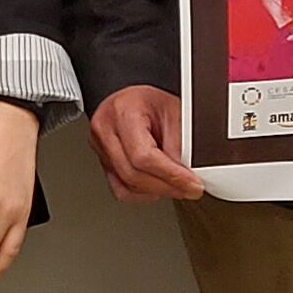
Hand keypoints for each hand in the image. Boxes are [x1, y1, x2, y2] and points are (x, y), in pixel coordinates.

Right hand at [89, 83, 200, 204]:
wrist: (132, 100)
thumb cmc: (150, 101)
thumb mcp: (173, 112)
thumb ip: (179, 144)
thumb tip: (188, 175)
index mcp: (123, 113)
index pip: (143, 155)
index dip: (170, 175)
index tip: (192, 184)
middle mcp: (105, 131)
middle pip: (132, 173)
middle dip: (166, 187)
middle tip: (189, 189)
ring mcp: (100, 149)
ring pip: (126, 185)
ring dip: (156, 191)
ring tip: (176, 186)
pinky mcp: (103, 163)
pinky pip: (121, 189)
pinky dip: (142, 193)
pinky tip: (156, 186)